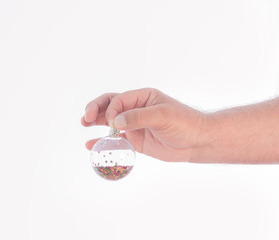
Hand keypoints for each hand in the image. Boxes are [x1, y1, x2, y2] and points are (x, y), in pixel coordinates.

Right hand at [81, 88, 207, 161]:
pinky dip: (103, 141)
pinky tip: (91, 144)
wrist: (197, 142)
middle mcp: (135, 109)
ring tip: (84, 124)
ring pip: (109, 121)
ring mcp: (134, 125)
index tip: (113, 123)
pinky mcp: (135, 140)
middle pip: (109, 106)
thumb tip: (115, 121)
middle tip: (86, 118)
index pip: (119, 100)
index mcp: (142, 97)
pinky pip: (116, 139)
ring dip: (96, 122)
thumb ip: (138, 116)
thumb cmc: (185, 123)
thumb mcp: (163, 115)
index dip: (111, 109)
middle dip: (96, 110)